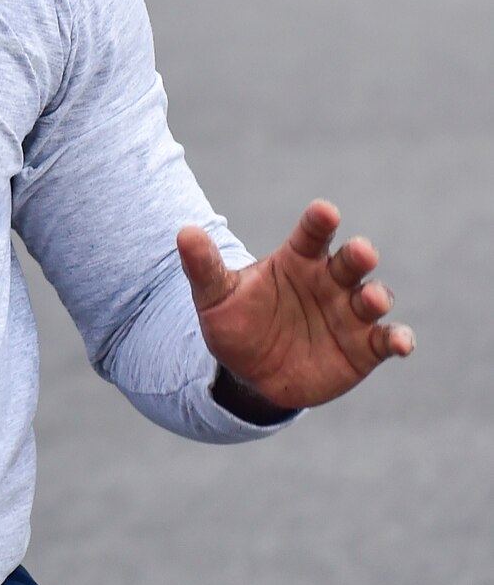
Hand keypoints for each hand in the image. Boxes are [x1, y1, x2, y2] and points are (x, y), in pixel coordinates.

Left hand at [176, 201, 413, 409]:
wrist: (251, 372)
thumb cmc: (236, 323)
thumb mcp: (215, 296)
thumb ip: (204, 266)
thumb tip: (183, 232)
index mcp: (298, 259)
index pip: (312, 233)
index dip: (319, 221)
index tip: (324, 212)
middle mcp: (330, 280)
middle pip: (350, 261)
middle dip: (358, 255)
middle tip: (359, 252)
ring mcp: (350, 312)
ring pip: (373, 296)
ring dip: (376, 296)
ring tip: (371, 299)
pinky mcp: (365, 346)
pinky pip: (387, 339)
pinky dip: (398, 338)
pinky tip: (402, 343)